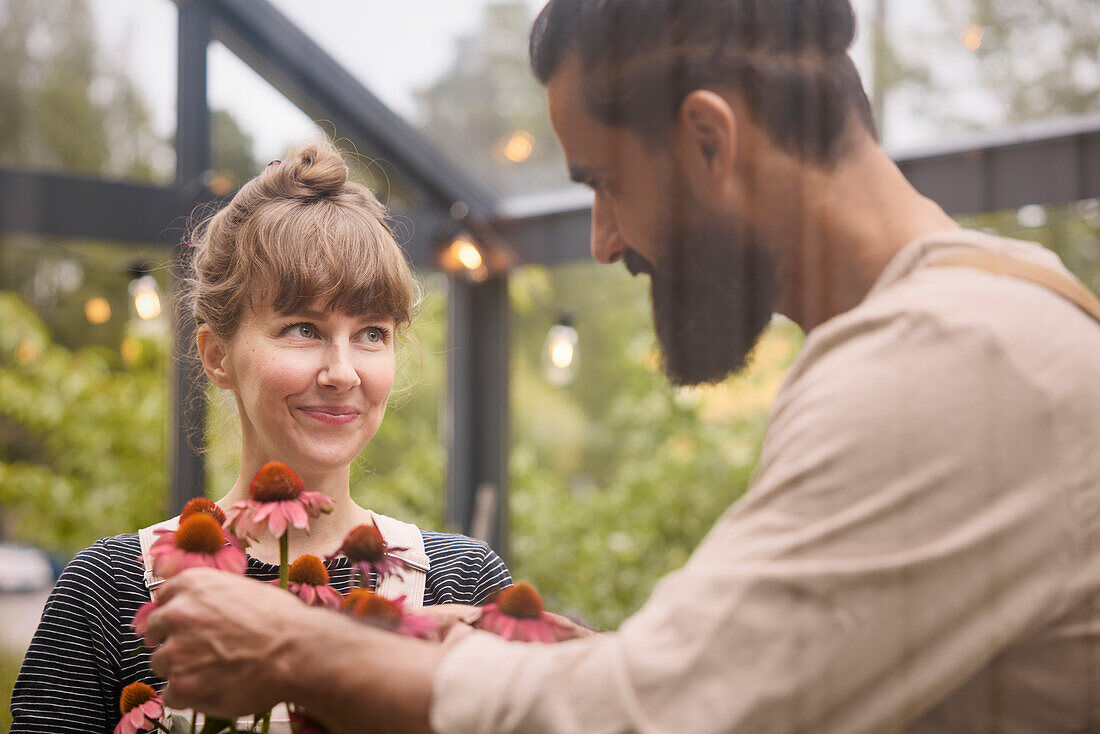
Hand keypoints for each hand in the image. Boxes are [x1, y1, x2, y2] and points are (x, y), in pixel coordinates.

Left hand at [145, 568, 322, 717]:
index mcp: (193, 584)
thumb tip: (204, 609)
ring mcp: (175, 650)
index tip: (183, 625)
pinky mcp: (181, 685)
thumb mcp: (245, 589)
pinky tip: (216, 688)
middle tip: (197, 652)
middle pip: (155, 630)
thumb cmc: (282, 621)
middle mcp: (177, 612)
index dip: (176, 614)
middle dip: (172, 641)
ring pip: (161, 664)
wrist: (297, 650)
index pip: (163, 597)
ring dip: (181, 670)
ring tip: (215, 672)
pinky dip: (190, 696)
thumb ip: (214, 597)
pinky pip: (172, 694)